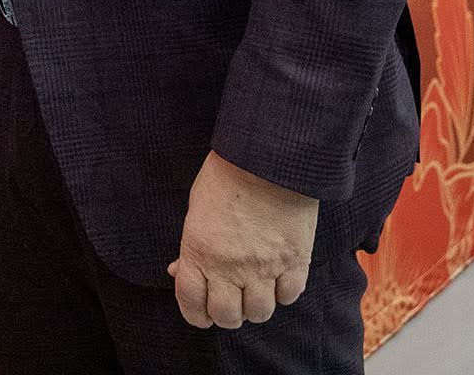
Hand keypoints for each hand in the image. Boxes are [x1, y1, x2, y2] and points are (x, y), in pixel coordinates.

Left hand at [167, 153, 316, 329]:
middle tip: (232, 301)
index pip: (192, 304)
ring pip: (260, 313)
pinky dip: (283, 292)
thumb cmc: (226, 176)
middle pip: (227, 317)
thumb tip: (179, 271)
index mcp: (199, 252)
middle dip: (228, 315)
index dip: (196, 314)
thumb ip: (191, 246)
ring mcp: (263, 266)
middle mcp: (229, 267)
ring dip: (256, 306)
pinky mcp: (294, 260)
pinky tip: (279, 277)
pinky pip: (289, 295)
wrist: (267, 156)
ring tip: (256, 290)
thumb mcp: (196, 209)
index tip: (203, 312)